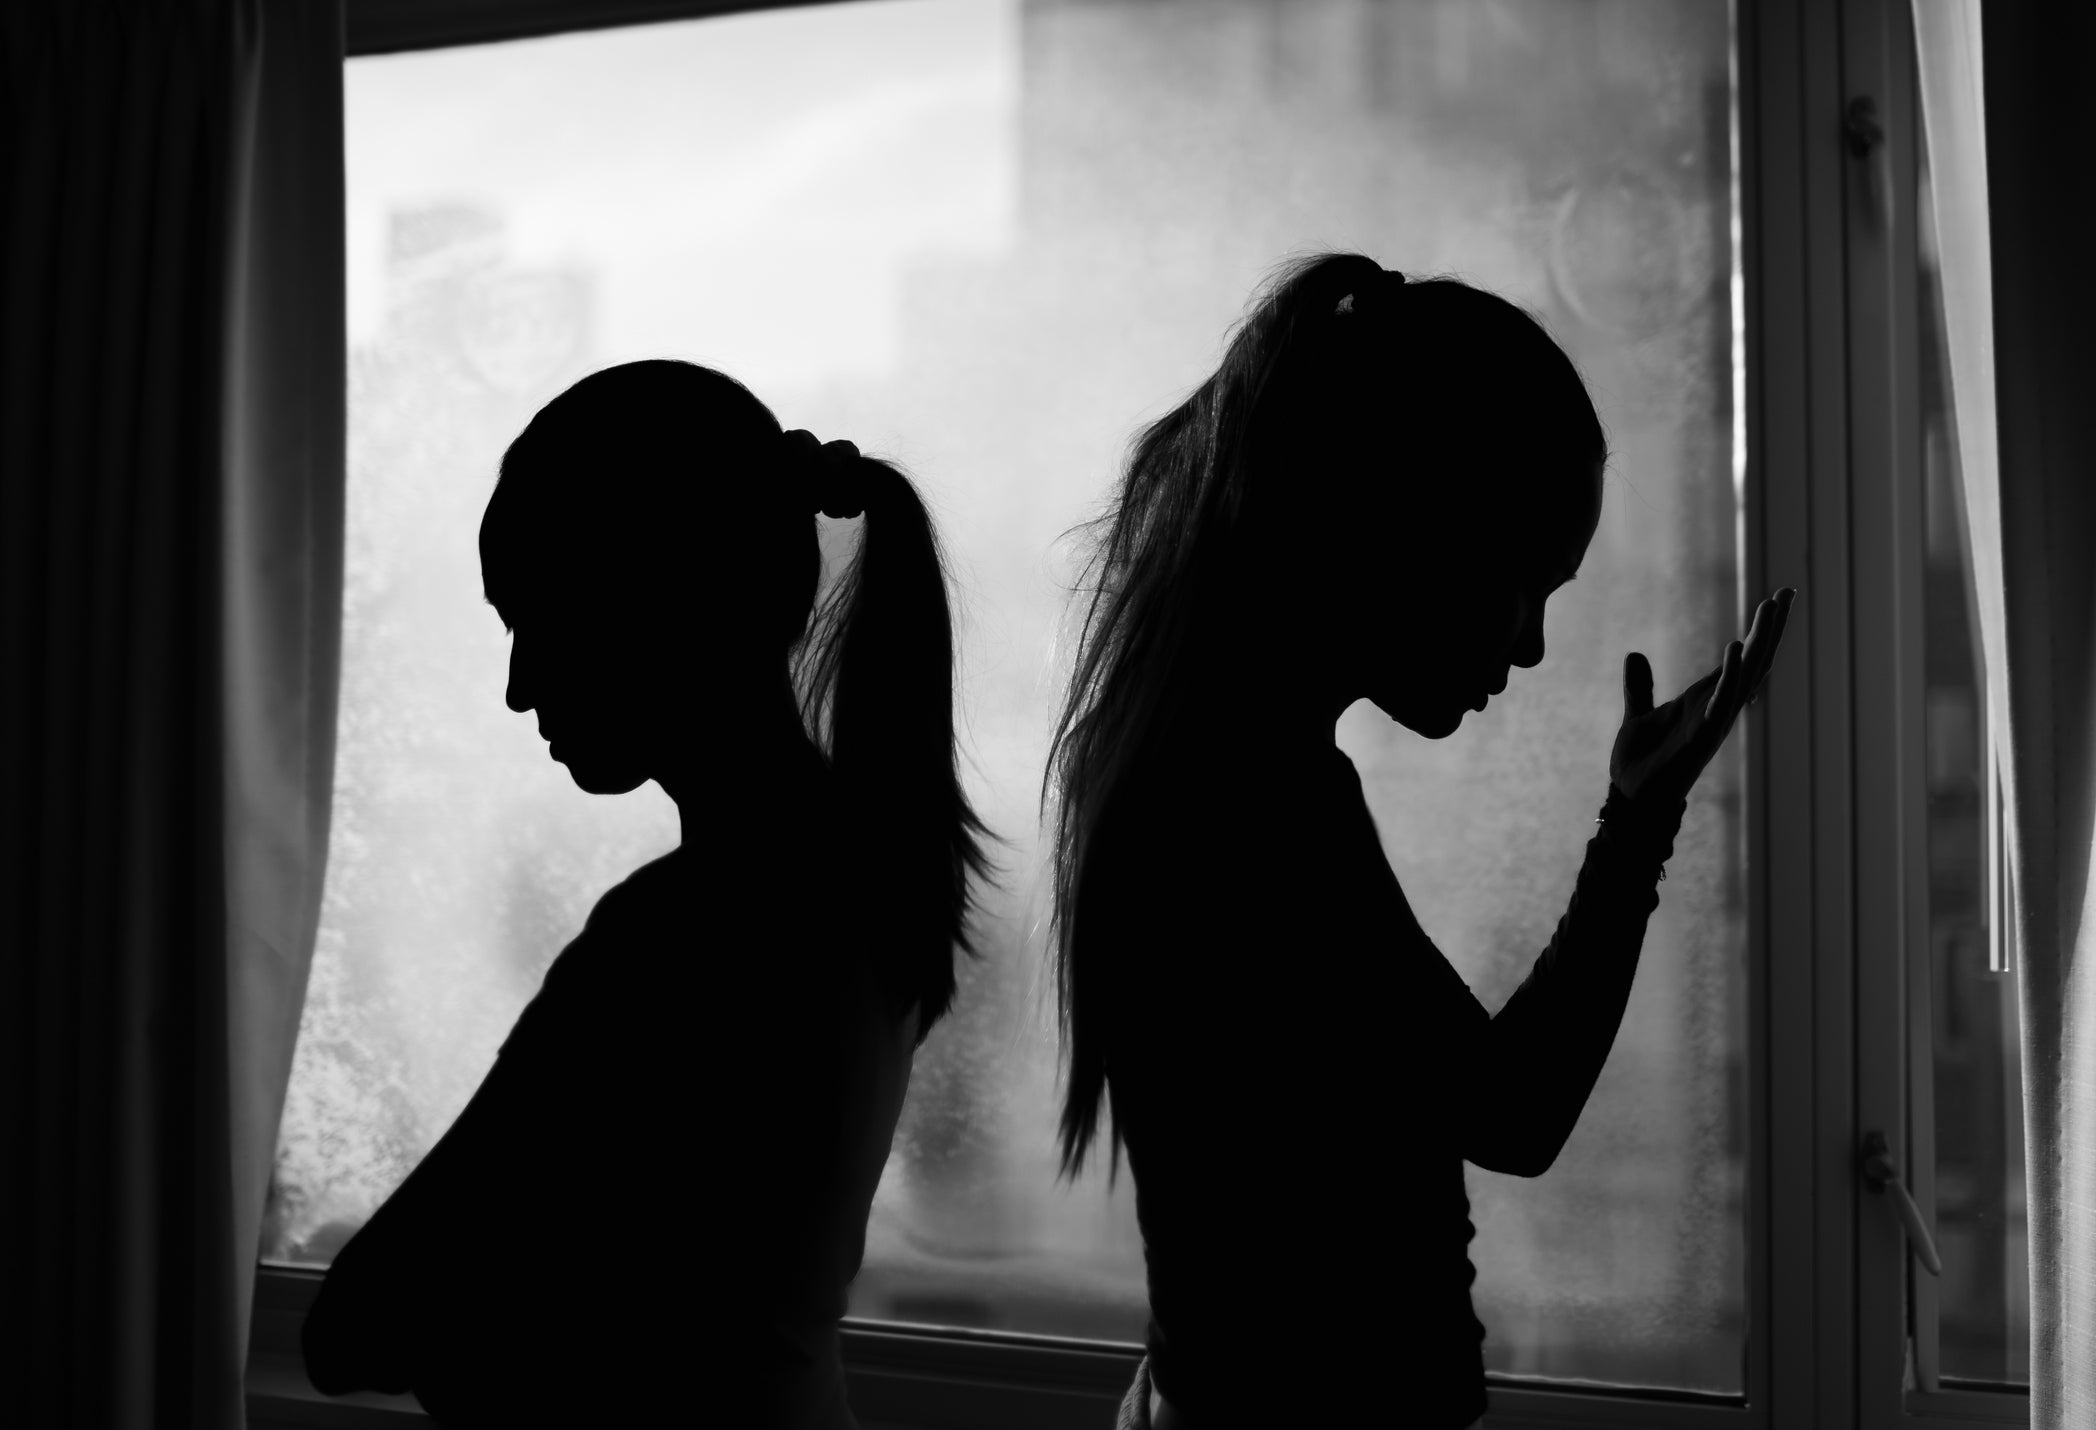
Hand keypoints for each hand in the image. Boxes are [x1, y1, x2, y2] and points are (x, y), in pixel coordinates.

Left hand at [1609, 587, 1795, 806]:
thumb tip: (1634, 655)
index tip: (1776, 598)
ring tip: (1770, 606)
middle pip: (1753, 660)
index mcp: (1706, 698)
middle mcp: (1718, 707)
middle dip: (1770, 627)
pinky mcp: (1701, 736)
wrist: (1632, 798)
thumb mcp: (1639, 715)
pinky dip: (1729, 675)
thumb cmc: (1643, 762)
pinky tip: (1736, 646)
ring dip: (1758, 640)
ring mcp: (1714, 721)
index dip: (1759, 630)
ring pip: (1745, 675)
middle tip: (1788, 592)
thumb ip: (1640, 687)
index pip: (1740, 658)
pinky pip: (1720, 701)